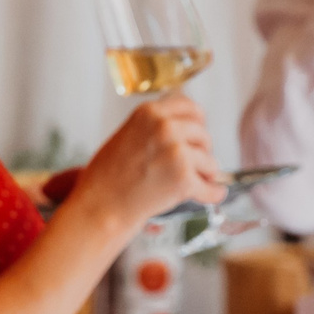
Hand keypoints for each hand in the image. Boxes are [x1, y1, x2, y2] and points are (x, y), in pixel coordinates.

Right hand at [75, 92, 223, 230]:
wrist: (101, 205)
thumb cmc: (107, 176)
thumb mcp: (127, 135)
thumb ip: (154, 127)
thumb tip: (183, 126)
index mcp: (149, 113)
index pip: (190, 108)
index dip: (197, 122)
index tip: (197, 132)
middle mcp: (165, 128)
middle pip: (203, 135)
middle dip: (200, 151)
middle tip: (191, 164)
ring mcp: (176, 153)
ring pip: (210, 162)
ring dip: (204, 174)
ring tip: (190, 182)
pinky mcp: (184, 179)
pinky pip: (211, 188)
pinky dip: (211, 194)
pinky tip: (212, 195)